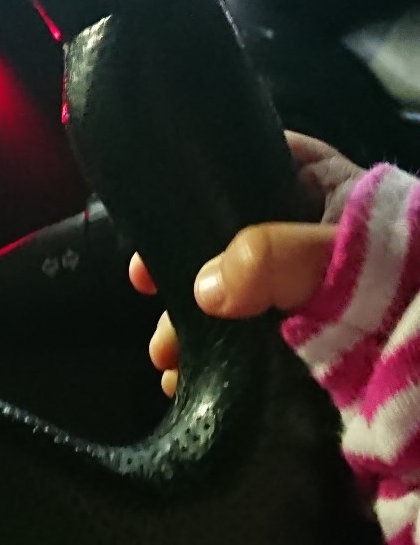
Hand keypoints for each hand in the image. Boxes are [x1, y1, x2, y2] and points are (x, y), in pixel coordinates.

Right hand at [129, 132, 362, 396]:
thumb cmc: (401, 281)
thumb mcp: (334, 254)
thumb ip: (268, 257)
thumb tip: (203, 292)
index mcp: (322, 187)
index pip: (253, 162)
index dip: (200, 186)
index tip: (158, 224)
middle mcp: (308, 234)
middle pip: (228, 240)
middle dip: (186, 274)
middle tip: (150, 297)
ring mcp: (308, 292)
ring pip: (234, 297)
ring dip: (193, 326)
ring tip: (168, 361)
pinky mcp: (310, 342)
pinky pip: (250, 343)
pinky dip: (217, 361)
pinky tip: (188, 382)